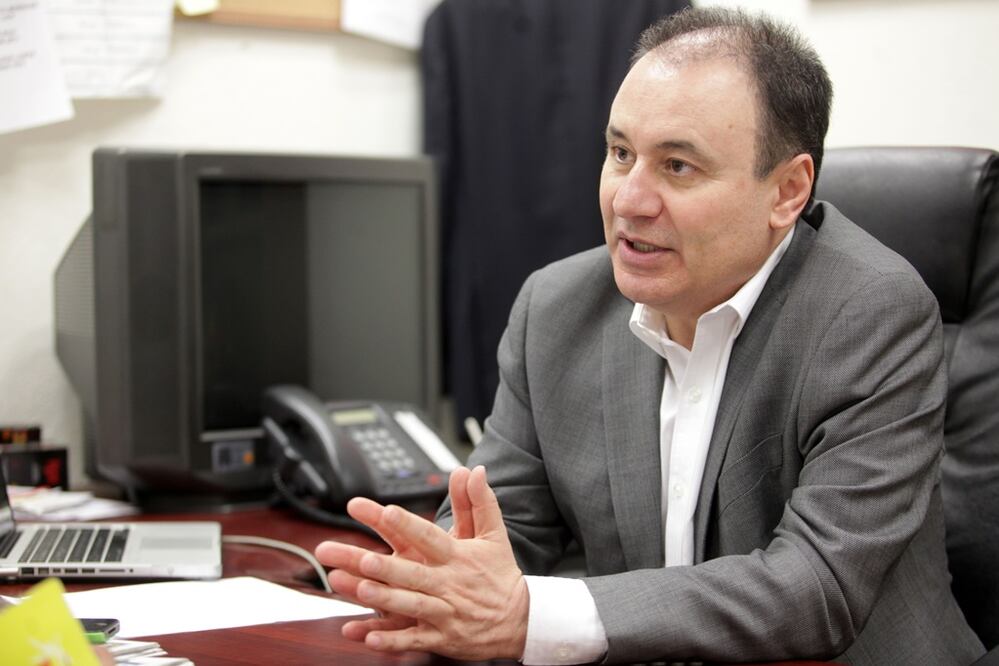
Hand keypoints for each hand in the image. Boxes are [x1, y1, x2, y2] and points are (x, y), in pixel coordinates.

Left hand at [314, 466, 528, 659]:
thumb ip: (479, 501)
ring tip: (360, 590)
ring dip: (385, 600)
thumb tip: (474, 470)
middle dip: (387, 567)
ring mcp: (444, 613)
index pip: (430, 537)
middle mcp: (448, 584)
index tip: (387, 511)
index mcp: (458, 557)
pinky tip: (369, 638)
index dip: (409, 525)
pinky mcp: (441, 638)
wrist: (521, 620)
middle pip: (413, 574)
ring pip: (410, 606)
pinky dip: (392, 642)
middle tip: (363, 557)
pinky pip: (413, 641)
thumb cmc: (501, 574)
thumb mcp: (494, 534)